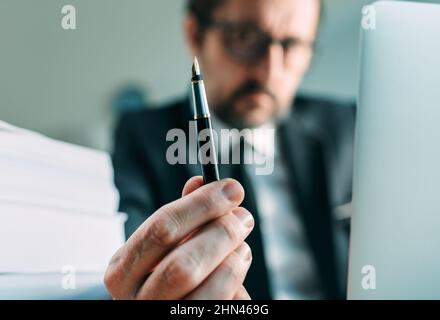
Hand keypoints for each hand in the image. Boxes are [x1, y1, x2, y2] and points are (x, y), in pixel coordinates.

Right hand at [104, 176, 253, 299]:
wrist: (169, 308)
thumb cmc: (168, 277)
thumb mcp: (167, 246)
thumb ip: (182, 216)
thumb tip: (200, 182)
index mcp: (123, 270)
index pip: (162, 229)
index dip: (202, 205)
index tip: (231, 189)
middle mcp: (136, 300)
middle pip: (184, 264)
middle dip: (221, 234)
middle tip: (243, 217)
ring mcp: (161, 318)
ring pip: (206, 292)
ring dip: (232, 263)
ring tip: (241, 248)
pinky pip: (219, 305)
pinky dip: (235, 285)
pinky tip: (235, 272)